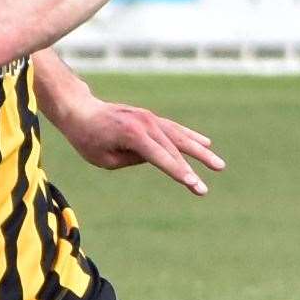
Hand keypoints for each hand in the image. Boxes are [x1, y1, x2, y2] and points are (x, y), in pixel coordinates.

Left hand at [51, 91, 224, 196]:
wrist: (80, 111)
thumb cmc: (88, 139)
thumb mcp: (105, 159)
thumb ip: (133, 159)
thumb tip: (157, 158)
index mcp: (133, 135)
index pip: (161, 157)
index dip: (178, 172)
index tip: (193, 184)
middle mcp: (146, 123)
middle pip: (175, 149)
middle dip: (192, 170)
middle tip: (204, 189)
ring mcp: (150, 118)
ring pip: (180, 137)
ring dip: (200, 152)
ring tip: (218, 165)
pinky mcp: (150, 118)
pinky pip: (175, 129)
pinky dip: (191, 136)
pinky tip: (206, 143)